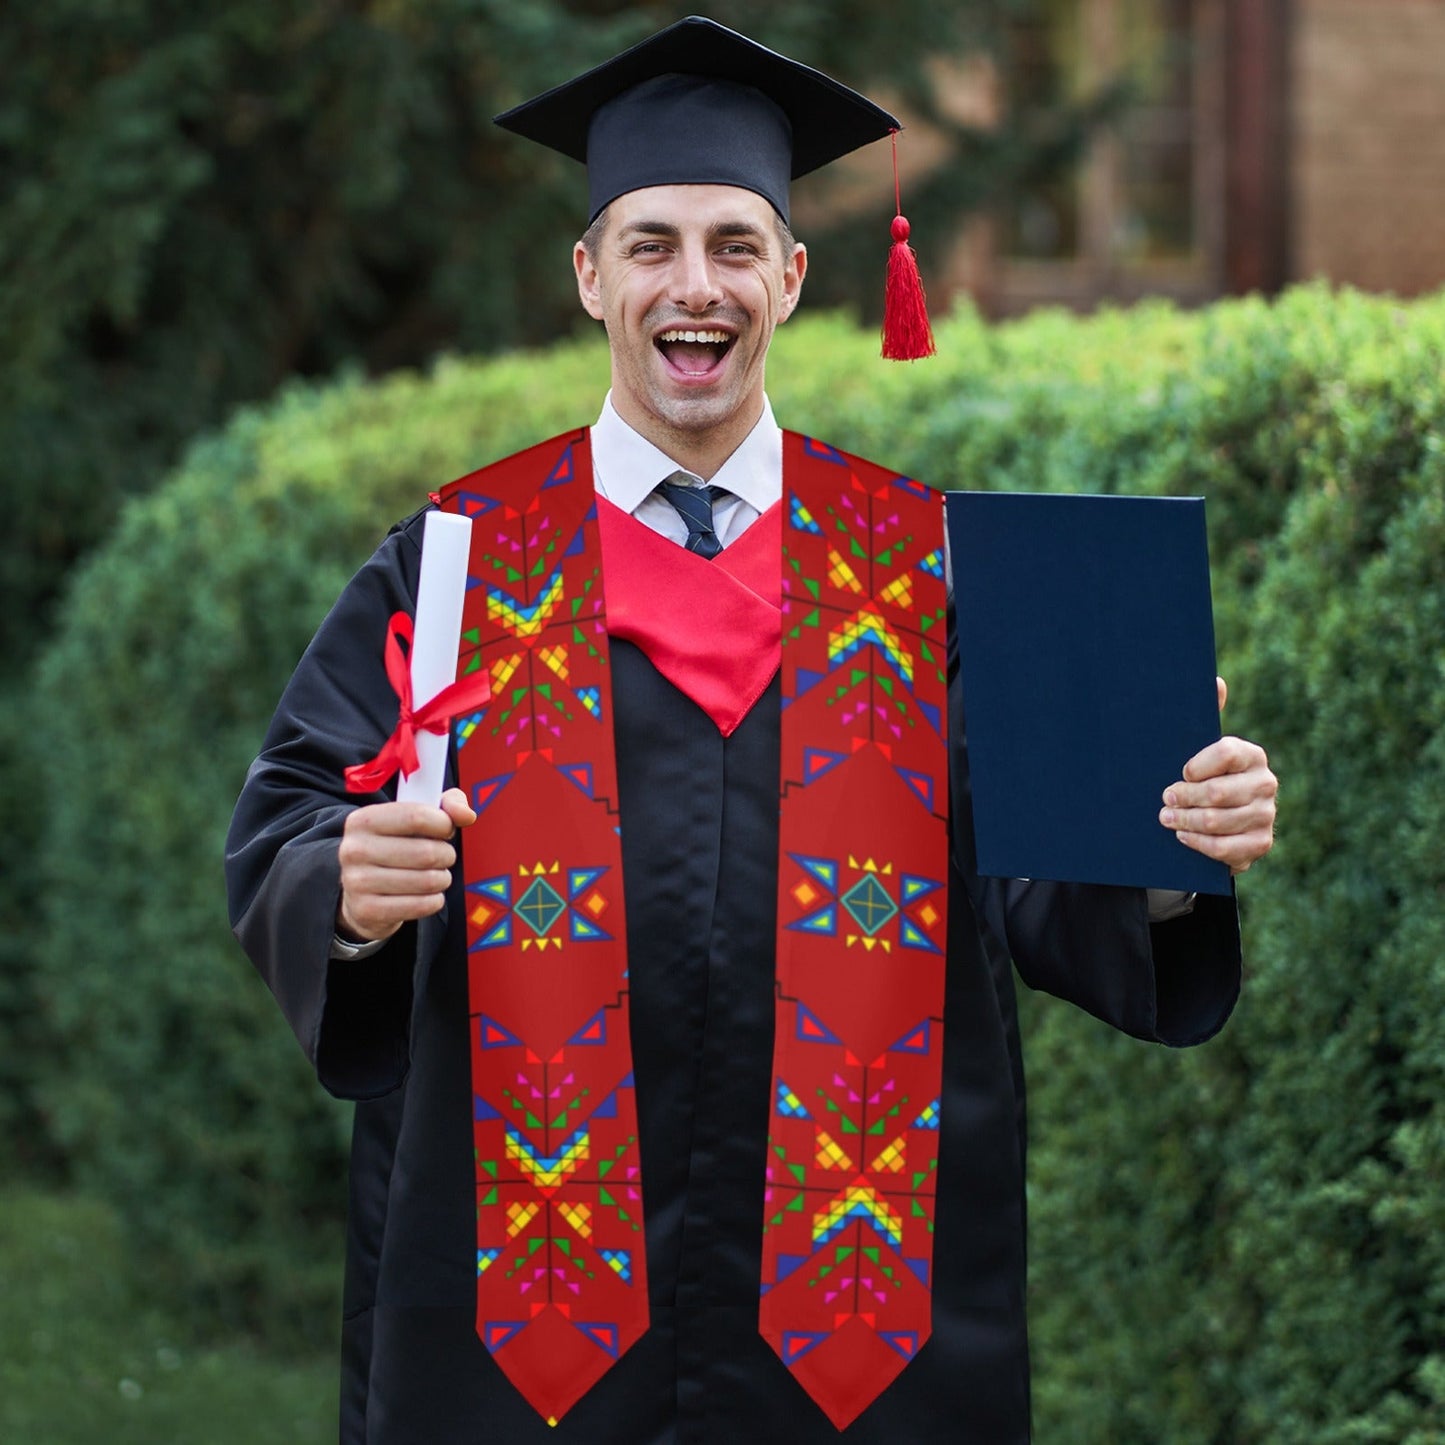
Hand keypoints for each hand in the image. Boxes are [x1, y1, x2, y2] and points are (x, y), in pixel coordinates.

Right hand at [336, 787, 476, 942]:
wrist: (360, 893)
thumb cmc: (396, 847)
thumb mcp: (414, 817)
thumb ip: (446, 805)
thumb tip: (467, 815)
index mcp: (363, 820)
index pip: (417, 816)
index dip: (444, 824)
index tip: (446, 830)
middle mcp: (354, 849)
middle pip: (426, 852)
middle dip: (446, 855)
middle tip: (443, 857)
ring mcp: (357, 882)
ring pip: (427, 881)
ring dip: (442, 879)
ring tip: (436, 876)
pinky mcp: (367, 910)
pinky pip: (421, 905)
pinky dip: (434, 900)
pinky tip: (428, 895)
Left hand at [1159, 677, 1277, 873]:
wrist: (1219, 820)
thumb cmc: (1203, 777)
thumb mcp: (1199, 748)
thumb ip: (1206, 715)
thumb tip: (1216, 681)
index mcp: (1251, 755)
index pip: (1225, 753)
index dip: (1197, 765)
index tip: (1180, 772)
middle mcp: (1265, 783)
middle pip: (1218, 792)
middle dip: (1183, 797)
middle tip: (1164, 799)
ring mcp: (1266, 815)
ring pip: (1217, 821)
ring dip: (1185, 821)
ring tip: (1166, 818)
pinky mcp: (1260, 844)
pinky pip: (1225, 848)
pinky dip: (1199, 843)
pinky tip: (1183, 836)